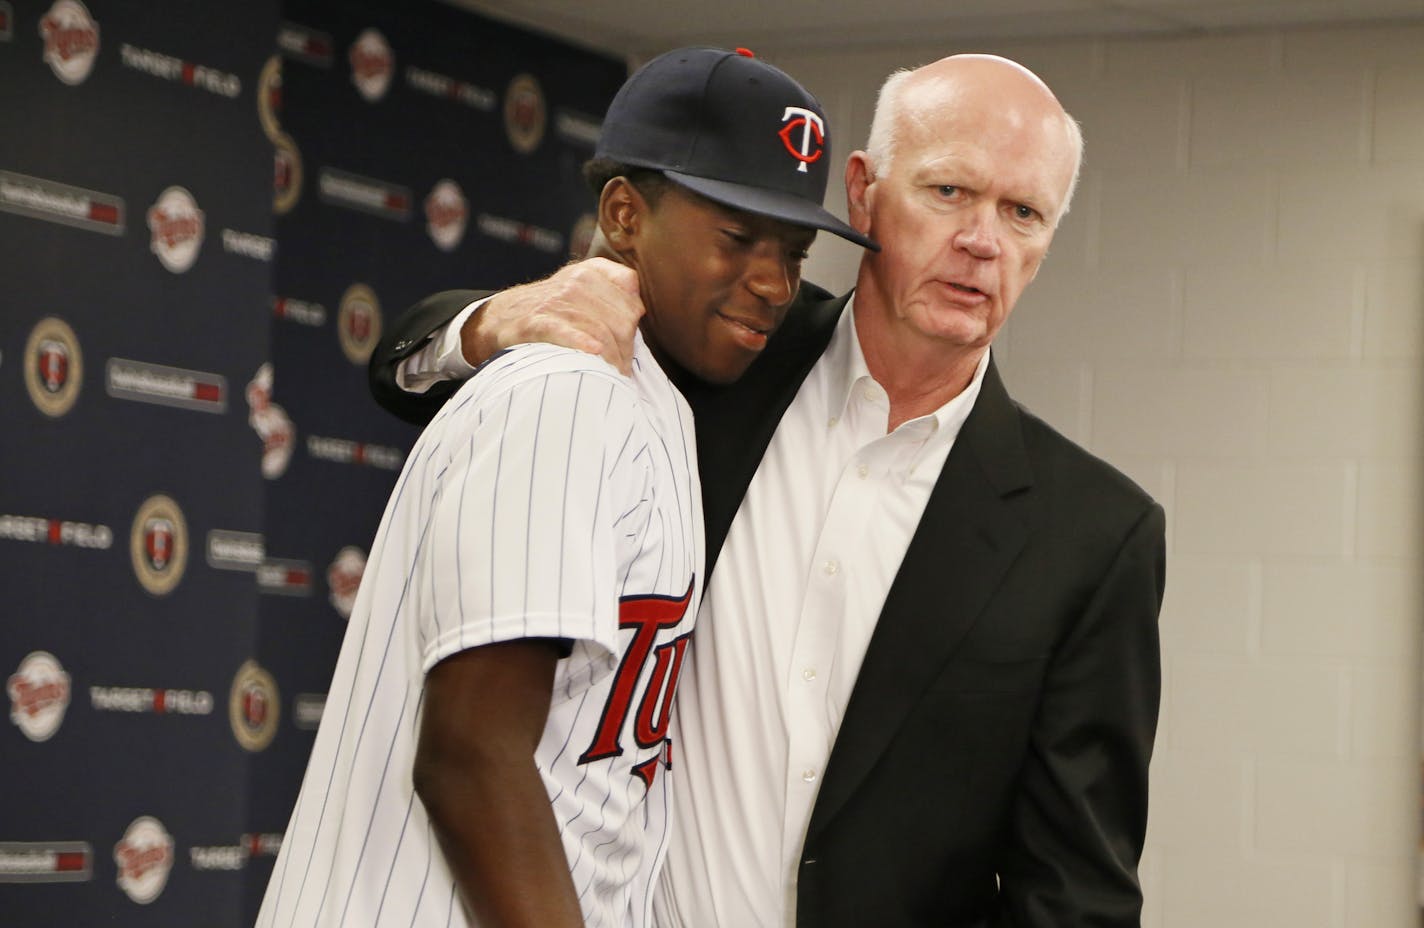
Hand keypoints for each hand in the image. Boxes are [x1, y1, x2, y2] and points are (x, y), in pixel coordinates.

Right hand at [462, 258, 643, 374]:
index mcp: (592, 273)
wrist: (501, 316)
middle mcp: (577, 282)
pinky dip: (580, 342)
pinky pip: (565, 331)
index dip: (634, 331)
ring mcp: (556, 301)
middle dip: (625, 352)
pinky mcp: (537, 321)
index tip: (629, 352)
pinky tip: (593, 353)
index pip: (631, 302)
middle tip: (622, 373)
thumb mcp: (582, 283)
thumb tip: (639, 310)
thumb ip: (614, 288)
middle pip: (620, 321)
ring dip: (610, 360)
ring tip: (613, 379)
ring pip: (599, 331)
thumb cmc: (551, 307)